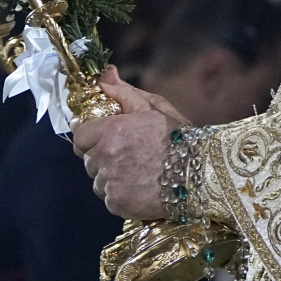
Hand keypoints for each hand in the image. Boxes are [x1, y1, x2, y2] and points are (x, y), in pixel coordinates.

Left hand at [72, 66, 191, 219]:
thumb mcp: (154, 107)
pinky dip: (120, 193)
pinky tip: (140, 186)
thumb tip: (104, 76)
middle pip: (88, 159)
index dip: (89, 136)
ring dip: (110, 176)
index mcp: (111, 131)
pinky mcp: (117, 204)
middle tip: (127, 153)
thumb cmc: (179, 137)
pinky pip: (108, 198)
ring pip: (97, 180)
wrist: (200, 173)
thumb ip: (124, 92)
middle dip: (102, 155)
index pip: (79, 136)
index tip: (102, 136)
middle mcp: (106, 157)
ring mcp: (110, 183)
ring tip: (137, 171)